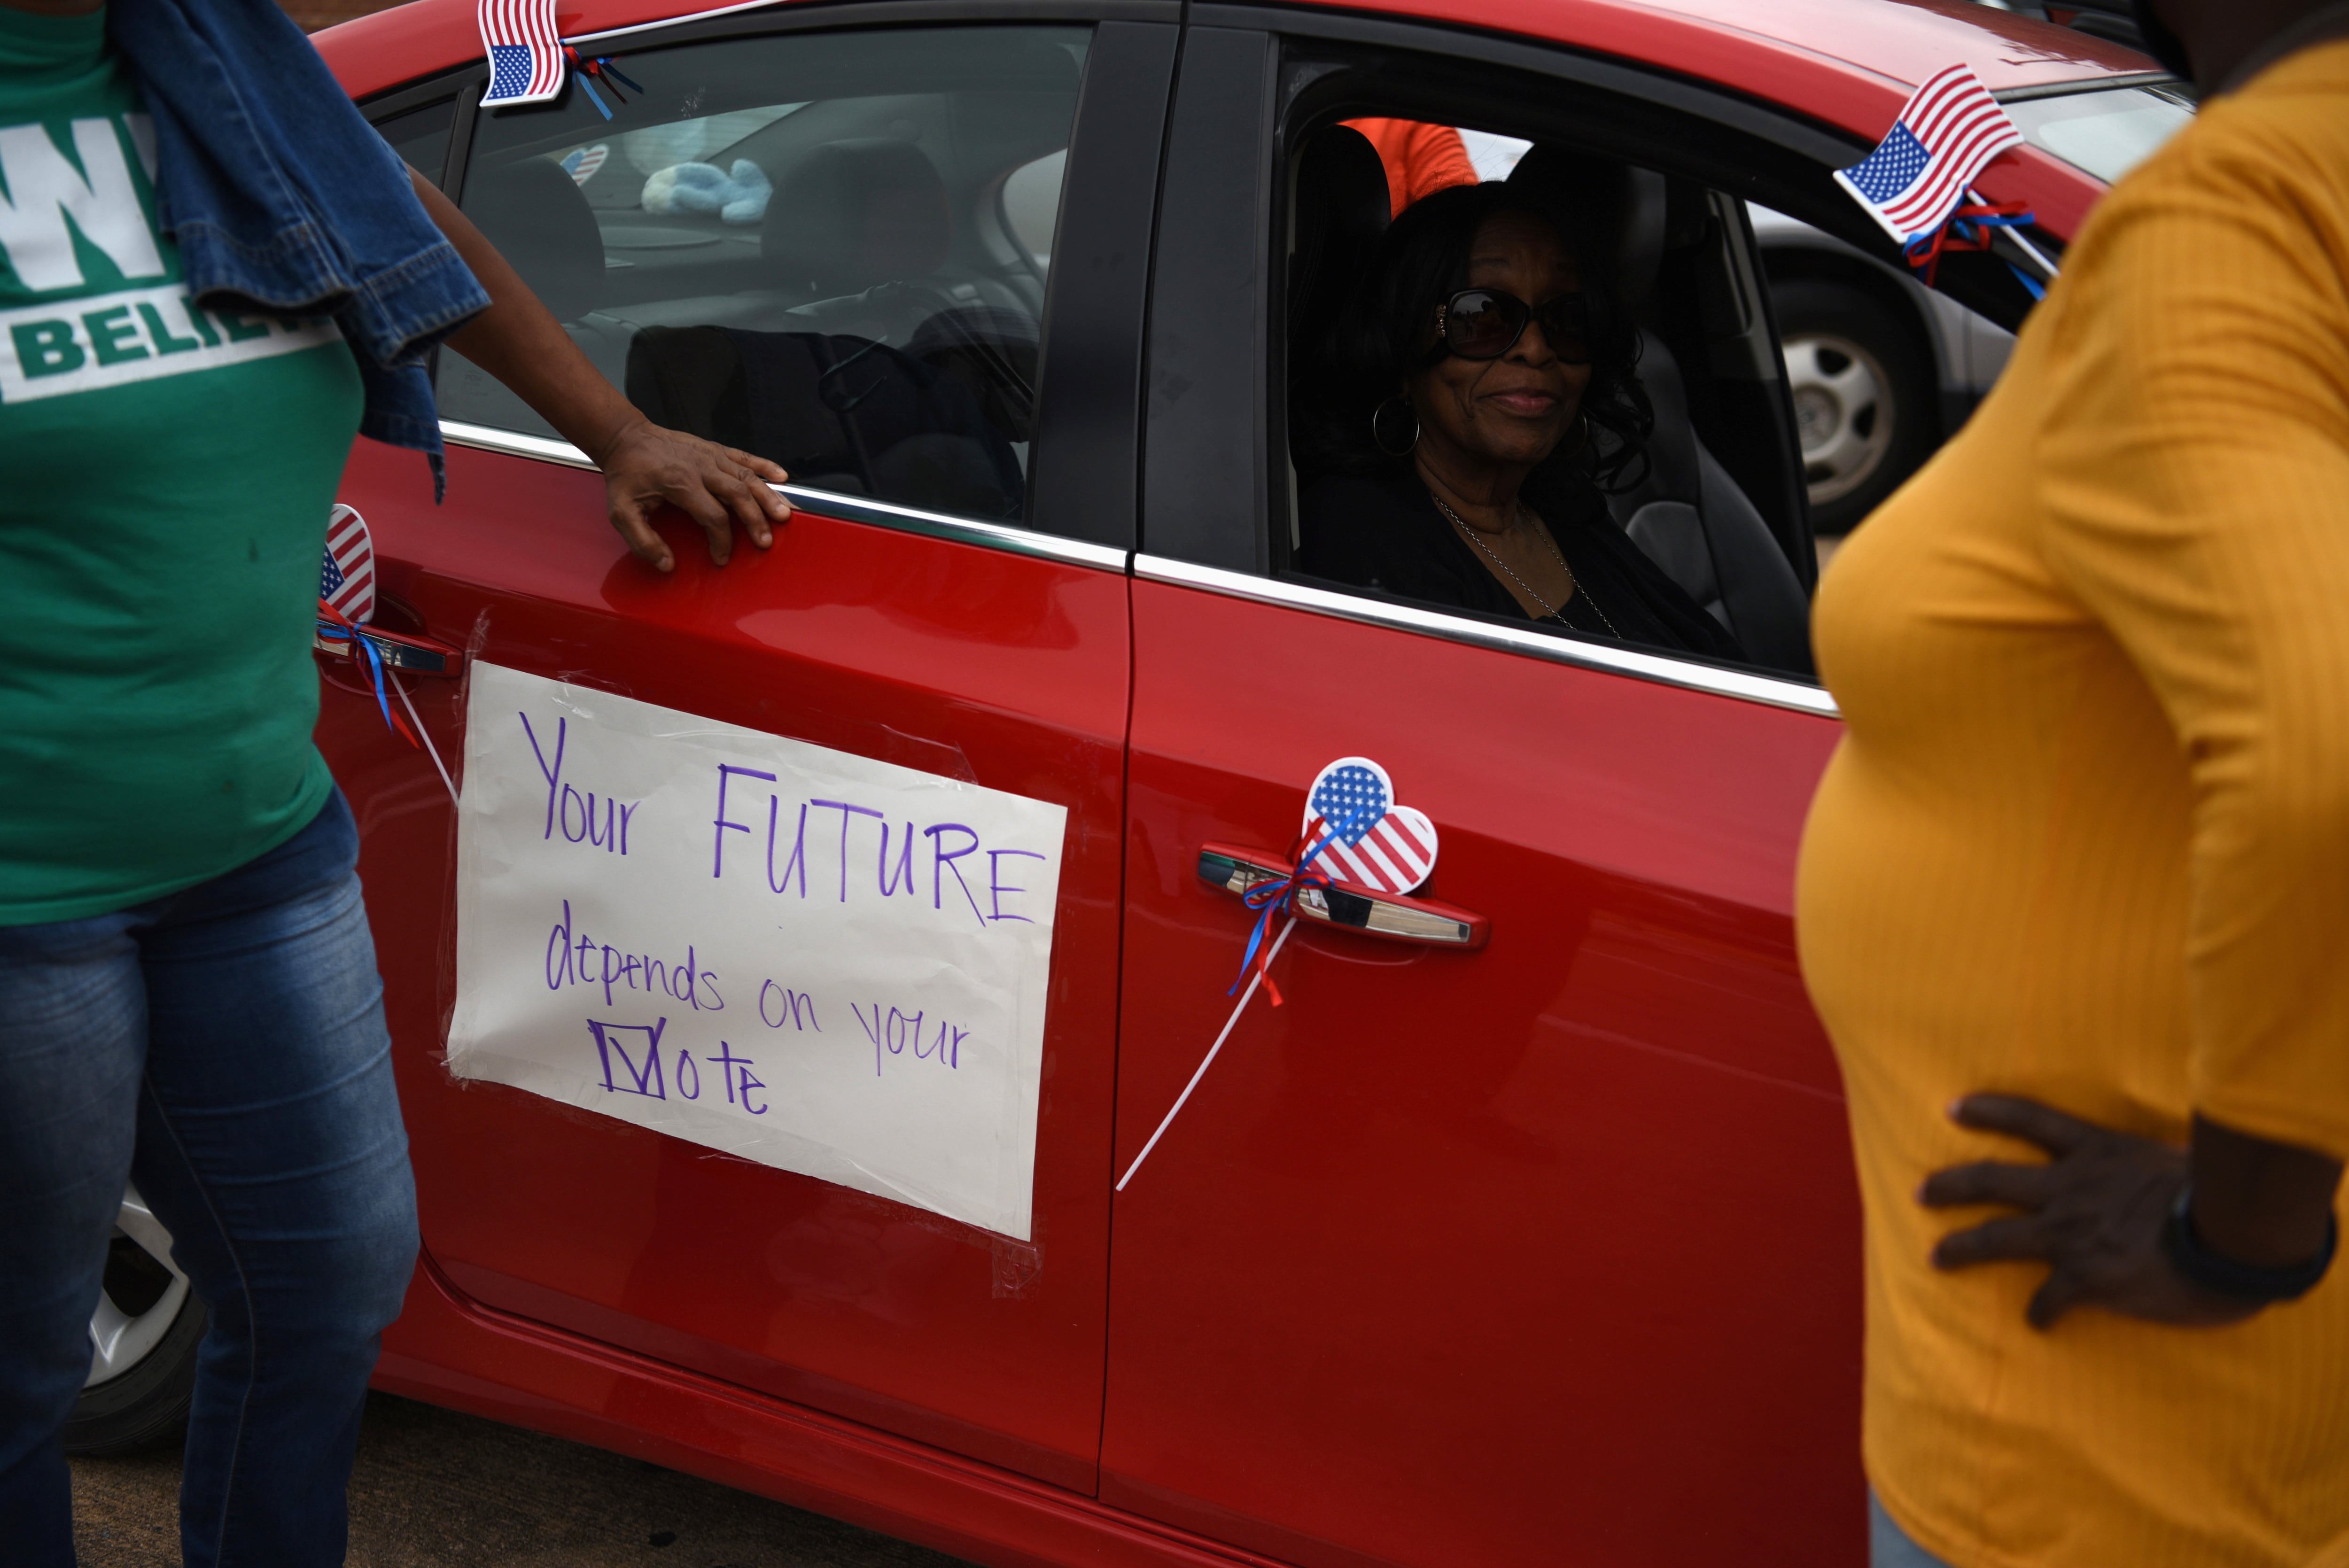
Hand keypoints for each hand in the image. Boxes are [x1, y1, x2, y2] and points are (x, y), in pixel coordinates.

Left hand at [593, 418, 791, 571]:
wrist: (625, 437)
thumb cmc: (626, 475)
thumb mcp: (621, 512)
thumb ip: (642, 541)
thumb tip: (666, 564)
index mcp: (680, 483)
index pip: (712, 516)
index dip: (721, 540)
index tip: (721, 558)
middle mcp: (700, 467)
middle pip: (738, 495)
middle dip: (755, 520)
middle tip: (765, 542)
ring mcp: (710, 455)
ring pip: (747, 476)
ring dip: (768, 496)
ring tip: (784, 515)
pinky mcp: (714, 448)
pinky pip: (744, 456)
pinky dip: (765, 466)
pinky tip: (782, 478)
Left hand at [1921, 1094, 2260, 1329]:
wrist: (2234, 1237)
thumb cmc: (2218, 1194)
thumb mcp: (2175, 1157)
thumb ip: (2147, 1163)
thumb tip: (2158, 1166)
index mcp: (2097, 1151)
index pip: (2030, 1118)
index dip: (1989, 1110)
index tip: (1952, 1107)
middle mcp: (2071, 1187)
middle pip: (1993, 1179)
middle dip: (1951, 1185)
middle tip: (1921, 1192)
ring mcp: (2073, 1232)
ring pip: (1998, 1237)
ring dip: (1962, 1247)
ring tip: (1936, 1257)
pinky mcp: (2087, 1276)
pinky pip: (2049, 1297)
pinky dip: (2041, 1312)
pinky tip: (2038, 1322)